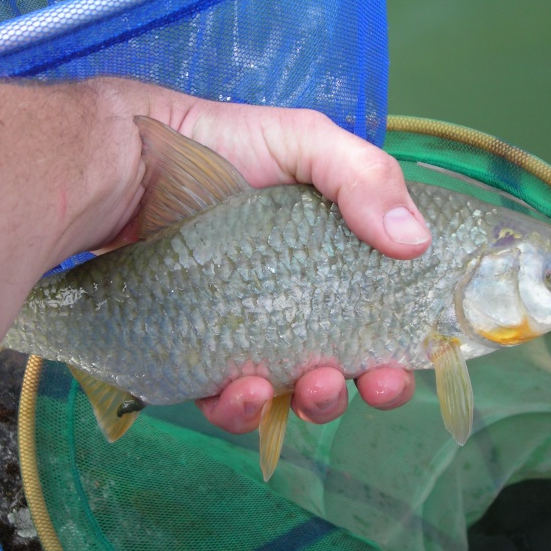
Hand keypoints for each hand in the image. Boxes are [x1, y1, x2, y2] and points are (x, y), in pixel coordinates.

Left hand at [94, 80, 429, 432]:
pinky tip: (244, 389)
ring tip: (311, 385)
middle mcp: (294, 305)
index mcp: (331, 264)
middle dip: (361, 386)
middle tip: (370, 381)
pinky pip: (225, 399)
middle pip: (340, 368)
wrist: (135, 161)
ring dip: (312, 404)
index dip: (397, 352)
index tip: (403, 364)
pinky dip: (241, 408)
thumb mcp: (306, 143)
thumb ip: (366, 176)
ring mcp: (247, 332)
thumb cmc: (225, 146)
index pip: (376, 321)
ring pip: (288, 395)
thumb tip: (416, 241)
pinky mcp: (201, 350)